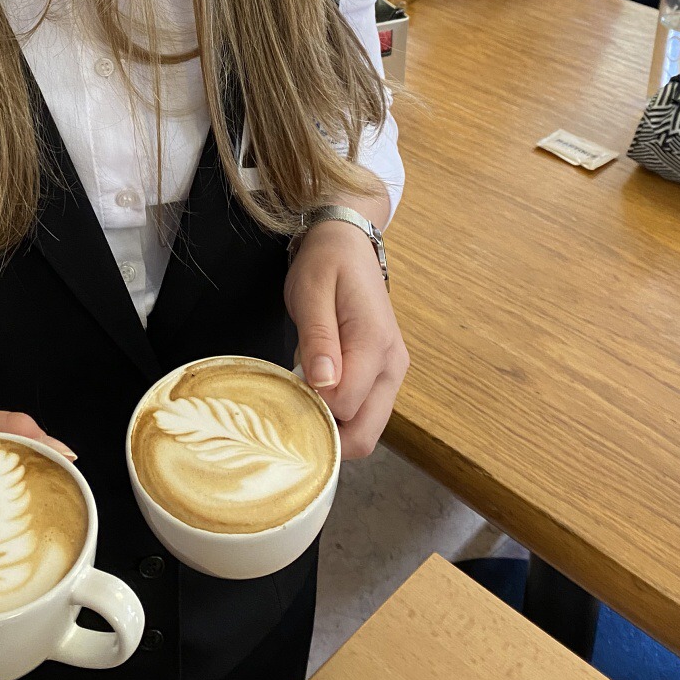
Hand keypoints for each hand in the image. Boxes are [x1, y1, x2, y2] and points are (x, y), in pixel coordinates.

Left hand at [285, 216, 408, 458]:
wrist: (348, 244)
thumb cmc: (325, 264)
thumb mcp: (311, 292)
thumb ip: (318, 339)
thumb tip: (323, 385)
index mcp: (374, 343)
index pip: (345, 405)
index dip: (312, 406)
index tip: (286, 389)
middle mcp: (392, 365)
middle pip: (365, 435)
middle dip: (327, 435)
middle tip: (291, 409)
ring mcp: (392, 373)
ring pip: (367, 430)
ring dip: (333, 427)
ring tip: (302, 395)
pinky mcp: (386, 374)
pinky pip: (366, 413)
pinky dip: (341, 415)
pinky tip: (317, 390)